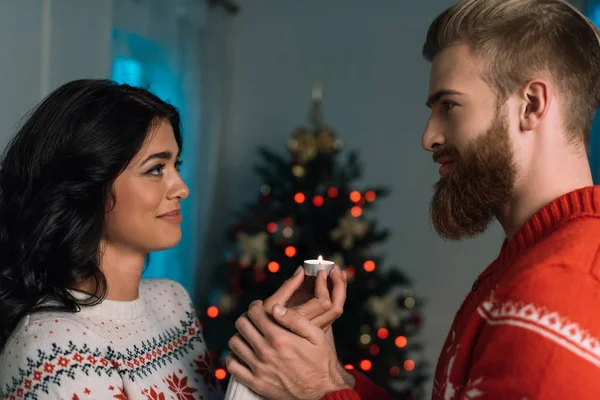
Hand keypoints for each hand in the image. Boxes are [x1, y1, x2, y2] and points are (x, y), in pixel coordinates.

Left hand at [227, 301, 349, 399]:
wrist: (323, 392)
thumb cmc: (321, 361)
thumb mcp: (316, 336)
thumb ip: (295, 319)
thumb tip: (275, 307)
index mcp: (279, 338)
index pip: (254, 313)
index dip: (255, 306)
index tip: (260, 307)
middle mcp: (266, 352)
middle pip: (241, 325)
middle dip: (247, 318)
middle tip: (255, 320)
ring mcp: (259, 368)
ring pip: (234, 343)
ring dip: (241, 335)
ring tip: (250, 336)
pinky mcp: (255, 383)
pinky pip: (232, 366)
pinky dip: (234, 357)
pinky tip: (244, 354)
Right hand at [263, 265, 346, 331]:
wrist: (268, 344)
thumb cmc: (264, 322)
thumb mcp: (271, 304)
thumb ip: (288, 286)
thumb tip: (302, 269)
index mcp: (302, 322)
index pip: (323, 303)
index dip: (324, 285)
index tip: (320, 271)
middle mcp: (314, 329)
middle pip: (336, 308)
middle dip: (339, 285)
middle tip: (335, 267)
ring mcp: (318, 329)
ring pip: (336, 309)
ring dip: (340, 288)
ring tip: (339, 271)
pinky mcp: (319, 326)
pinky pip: (332, 309)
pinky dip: (335, 294)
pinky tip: (333, 280)